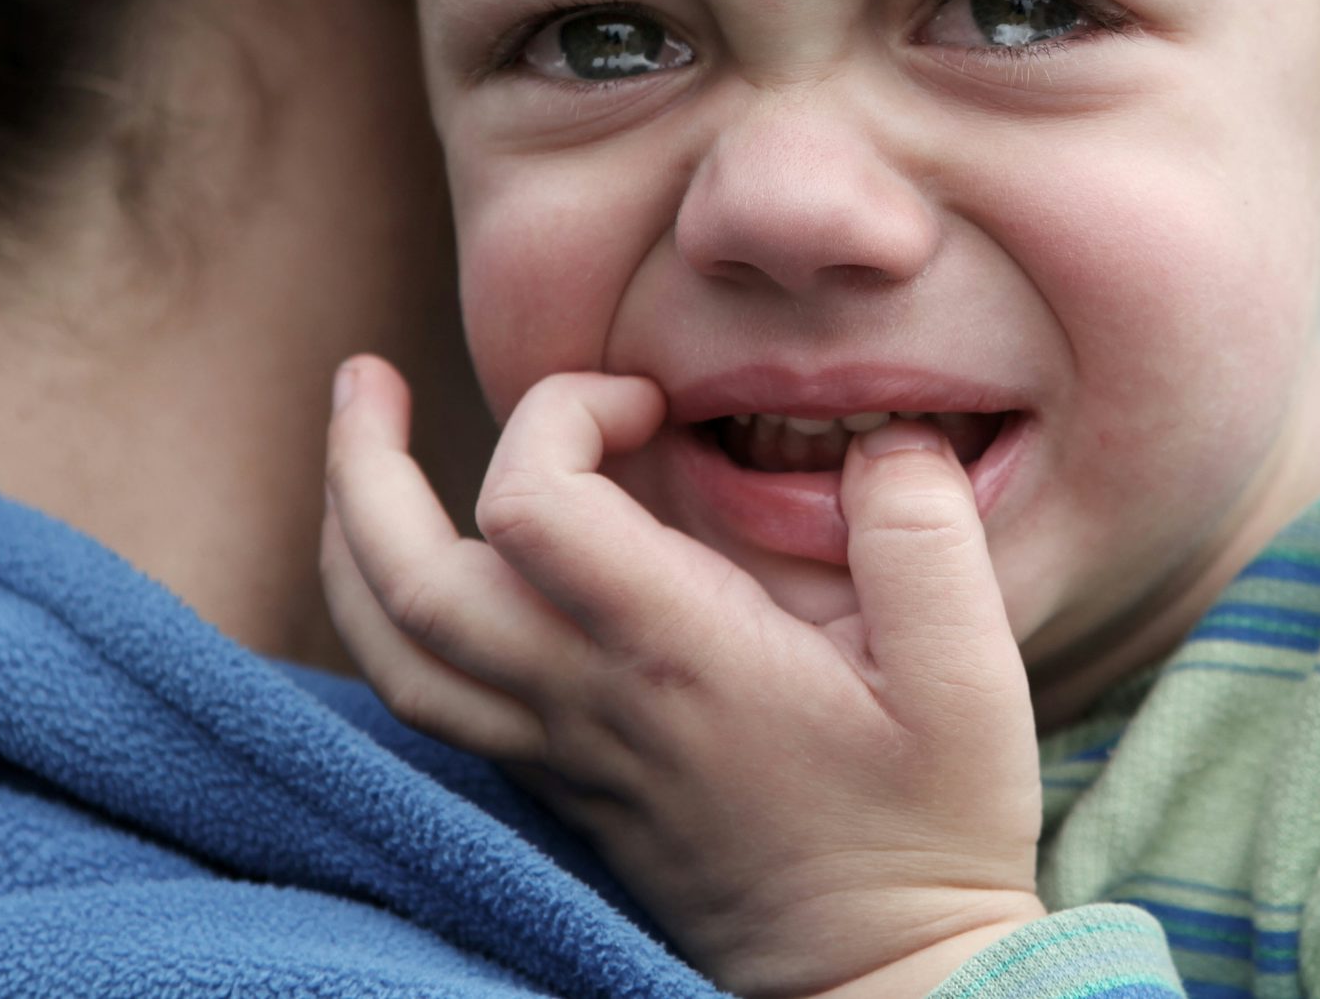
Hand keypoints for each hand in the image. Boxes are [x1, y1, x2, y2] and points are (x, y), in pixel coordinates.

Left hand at [321, 357, 1046, 998]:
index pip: (530, 506)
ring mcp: (562, 751)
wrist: (881, 983)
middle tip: (365, 380)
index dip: (562, 414)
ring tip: (355, 454)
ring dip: (349, 542)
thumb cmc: (927, 827)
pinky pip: (425, 697)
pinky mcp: (562, 783)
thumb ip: (925, 537)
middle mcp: (590, 703)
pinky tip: (417, 565)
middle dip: (362, 465)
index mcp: (677, 656)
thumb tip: (882, 435)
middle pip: (406, 582)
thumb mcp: (970, 680)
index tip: (650, 403)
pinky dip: (388, 616)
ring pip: (392, 650)